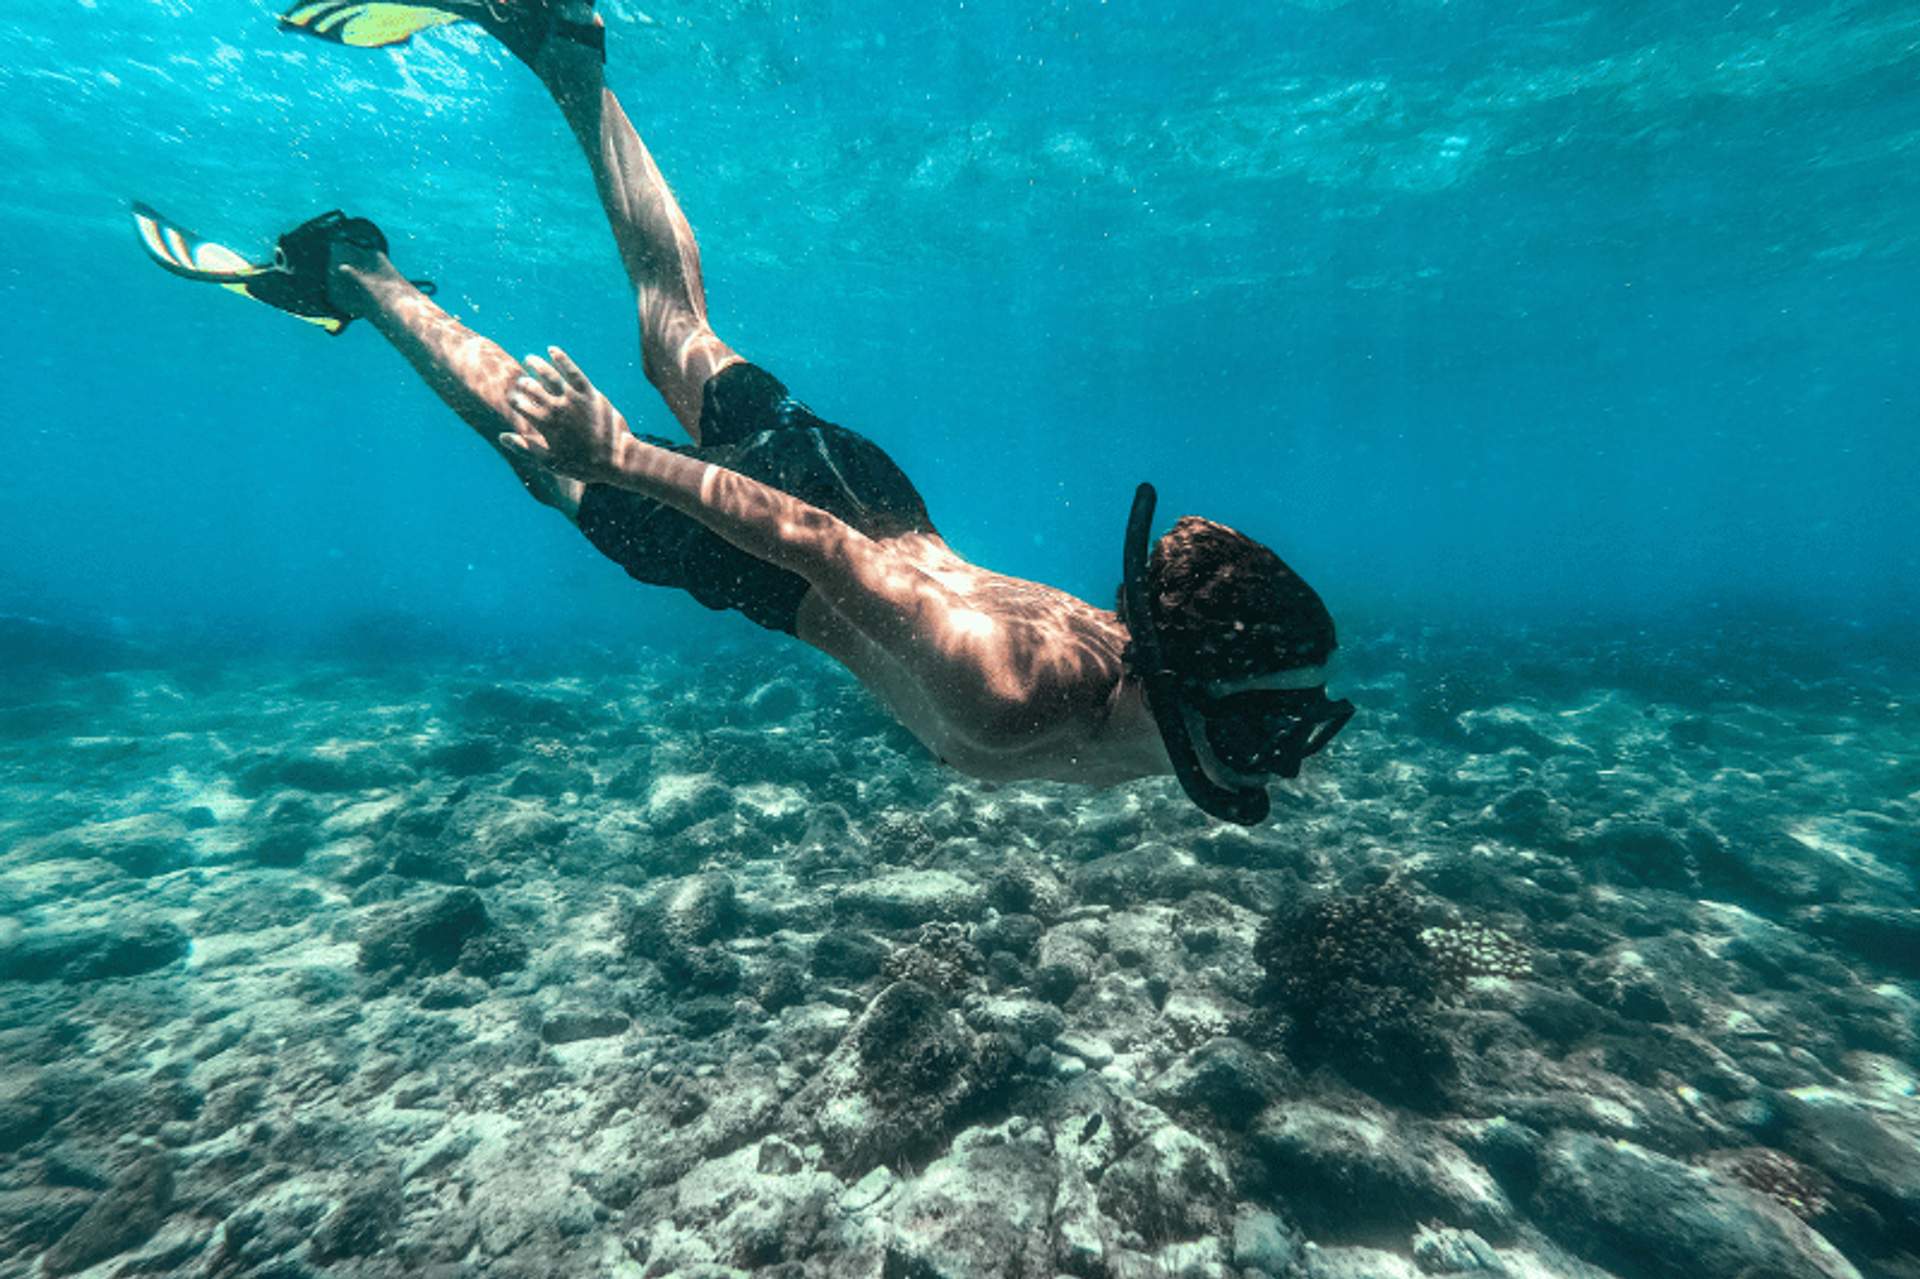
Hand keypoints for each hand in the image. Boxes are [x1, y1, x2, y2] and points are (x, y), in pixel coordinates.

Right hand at [500, 346, 633, 485]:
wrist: (615, 459)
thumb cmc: (581, 464)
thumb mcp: (550, 461)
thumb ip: (525, 447)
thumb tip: (502, 437)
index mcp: (544, 424)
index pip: (519, 404)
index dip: (513, 399)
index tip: (513, 399)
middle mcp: (556, 407)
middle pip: (531, 386)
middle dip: (523, 382)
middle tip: (521, 381)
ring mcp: (573, 398)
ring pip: (549, 374)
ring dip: (536, 364)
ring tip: (529, 359)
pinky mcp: (589, 392)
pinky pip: (572, 371)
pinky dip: (561, 358)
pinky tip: (552, 350)